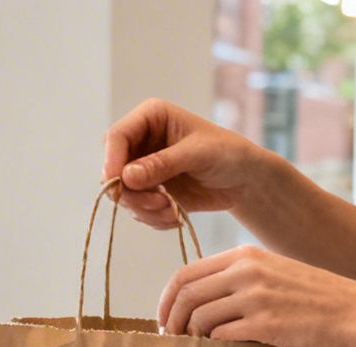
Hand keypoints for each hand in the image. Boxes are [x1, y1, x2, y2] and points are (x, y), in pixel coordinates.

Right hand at [102, 99, 269, 229]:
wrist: (242, 179)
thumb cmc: (227, 153)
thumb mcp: (198, 153)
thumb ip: (163, 163)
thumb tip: (127, 176)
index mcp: (150, 119)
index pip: (117, 137)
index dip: (112, 160)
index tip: (118, 184)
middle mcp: (140, 142)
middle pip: (112, 169)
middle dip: (130, 192)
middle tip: (157, 203)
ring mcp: (141, 169)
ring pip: (122, 194)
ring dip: (143, 209)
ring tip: (171, 211)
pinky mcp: (148, 192)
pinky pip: (136, 210)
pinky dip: (152, 218)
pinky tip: (174, 216)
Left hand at [158, 245, 355, 346]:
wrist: (355, 312)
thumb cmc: (315, 298)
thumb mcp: (275, 271)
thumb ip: (240, 277)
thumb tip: (202, 299)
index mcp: (246, 255)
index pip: (186, 273)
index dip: (166, 299)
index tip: (163, 318)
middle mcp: (247, 271)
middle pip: (186, 295)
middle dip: (170, 320)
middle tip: (170, 338)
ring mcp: (256, 297)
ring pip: (199, 317)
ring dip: (189, 336)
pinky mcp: (265, 324)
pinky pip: (220, 336)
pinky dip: (211, 346)